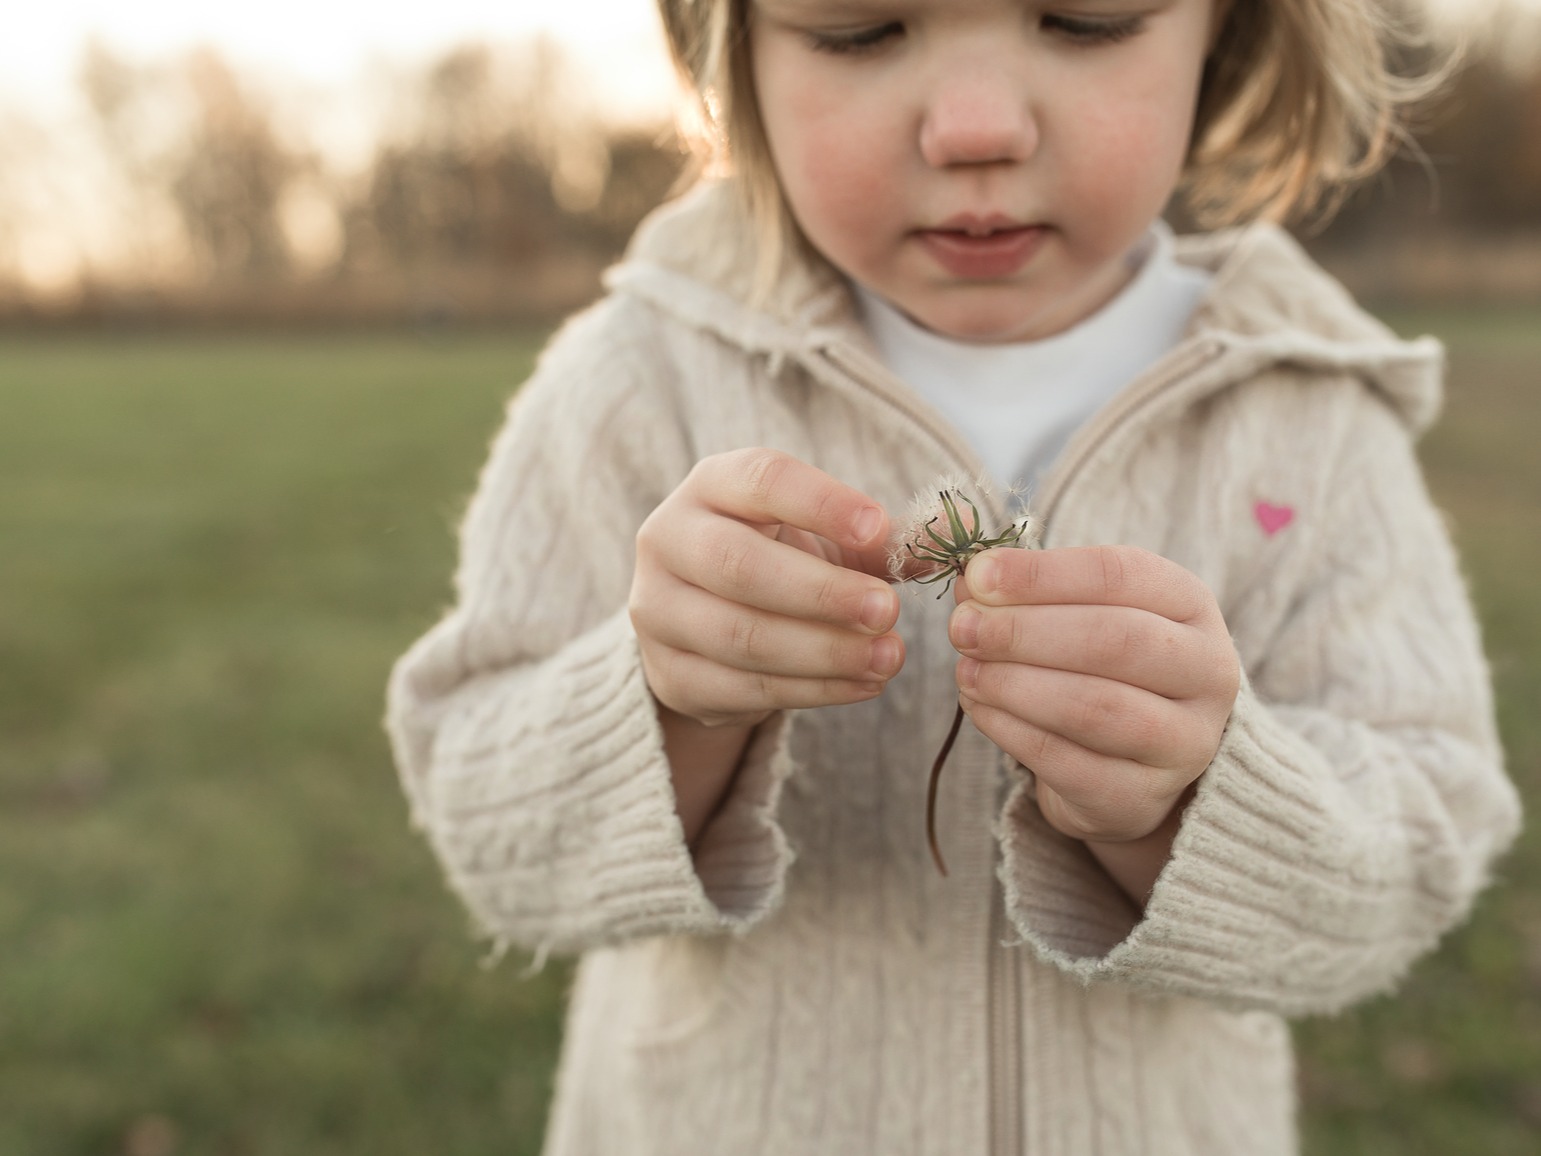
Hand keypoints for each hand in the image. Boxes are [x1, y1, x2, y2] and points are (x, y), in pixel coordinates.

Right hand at [630, 448, 903, 730]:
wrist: (708, 624)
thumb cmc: (780, 559)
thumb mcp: (825, 536)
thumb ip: (878, 538)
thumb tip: (943, 535)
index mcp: (712, 486)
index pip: (761, 479)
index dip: (821, 503)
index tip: (879, 527)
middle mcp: (669, 539)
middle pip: (739, 564)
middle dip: (821, 592)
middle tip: (888, 612)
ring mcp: (657, 611)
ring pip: (740, 635)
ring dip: (824, 652)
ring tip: (888, 657)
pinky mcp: (668, 675)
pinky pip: (741, 688)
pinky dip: (811, 691)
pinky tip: (862, 685)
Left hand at [949, 545, 1239, 846]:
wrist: (1133, 761)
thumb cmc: (1102, 666)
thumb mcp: (1079, 613)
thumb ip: (1027, 592)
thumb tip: (970, 580)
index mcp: (1192, 605)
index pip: (1122, 575)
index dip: (1043, 574)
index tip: (977, 575)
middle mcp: (1207, 672)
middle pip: (1115, 640)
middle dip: (1024, 631)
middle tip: (962, 628)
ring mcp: (1184, 742)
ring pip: (1094, 707)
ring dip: (1014, 684)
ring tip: (965, 670)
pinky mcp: (1141, 798)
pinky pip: (1066, 762)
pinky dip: (1010, 730)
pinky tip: (978, 707)